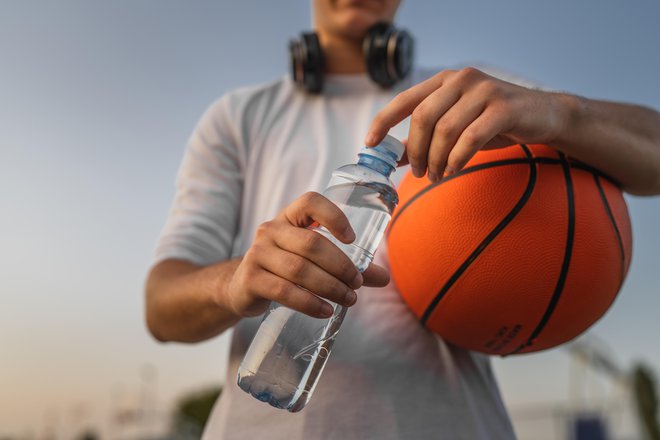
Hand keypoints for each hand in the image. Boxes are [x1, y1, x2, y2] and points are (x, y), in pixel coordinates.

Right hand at [225, 192, 389, 318]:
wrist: (241, 287)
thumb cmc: (284, 268)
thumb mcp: (312, 260)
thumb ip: (347, 266)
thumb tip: (384, 277)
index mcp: (289, 218)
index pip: (310, 202)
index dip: (334, 216)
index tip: (352, 239)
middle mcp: (271, 230)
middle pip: (311, 243)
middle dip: (340, 265)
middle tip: (357, 284)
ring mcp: (257, 254)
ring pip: (299, 269)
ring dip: (329, 286)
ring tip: (348, 299)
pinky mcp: (250, 279)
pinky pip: (284, 291)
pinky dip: (309, 302)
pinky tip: (325, 311)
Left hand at [365, 67, 566, 180]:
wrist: (544, 115)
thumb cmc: (493, 123)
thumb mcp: (455, 128)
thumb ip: (424, 138)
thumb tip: (391, 157)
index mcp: (444, 81)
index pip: (405, 100)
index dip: (383, 122)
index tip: (369, 143)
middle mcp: (461, 80)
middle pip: (422, 118)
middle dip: (414, 150)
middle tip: (417, 172)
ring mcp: (483, 90)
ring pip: (445, 130)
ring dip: (435, 159)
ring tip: (436, 175)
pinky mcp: (503, 107)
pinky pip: (470, 138)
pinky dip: (457, 159)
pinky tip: (453, 170)